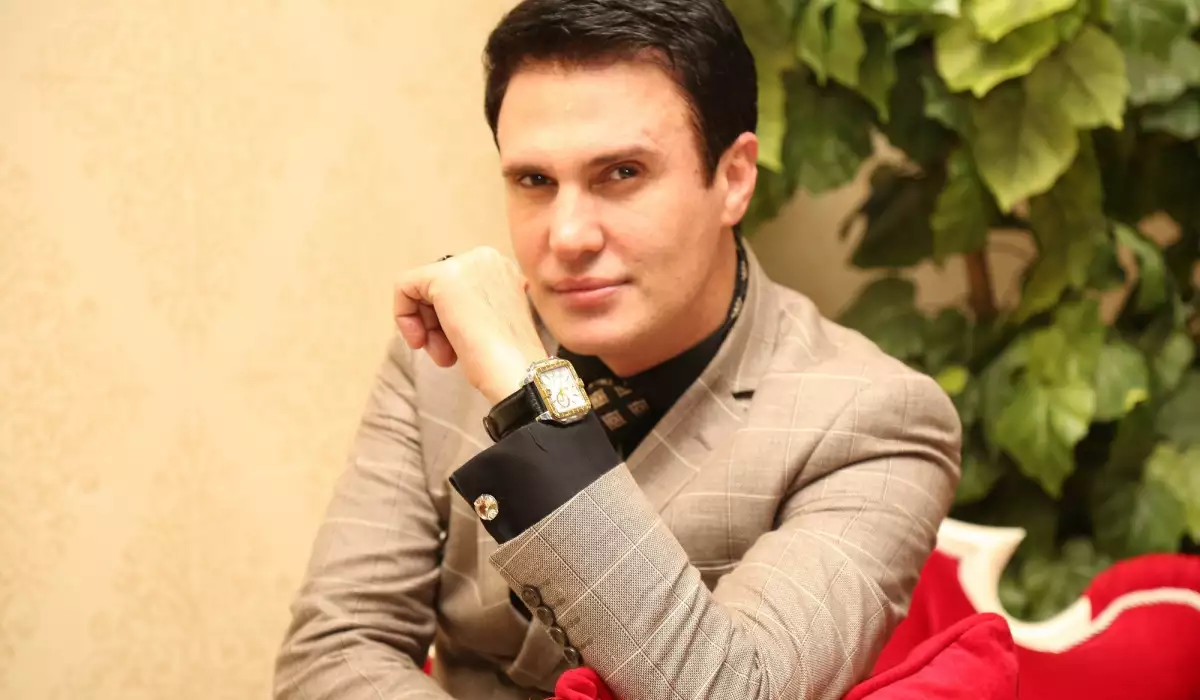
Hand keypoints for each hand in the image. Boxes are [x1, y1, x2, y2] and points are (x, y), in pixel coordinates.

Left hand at [393, 247, 548, 404]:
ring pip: (420, 289)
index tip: (454, 347)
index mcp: (501, 267)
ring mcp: (465, 264)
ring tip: (444, 355)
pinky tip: (420, 341)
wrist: (517, 372)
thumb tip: (448, 307)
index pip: (456, 288)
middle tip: (445, 353)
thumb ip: (472, 304)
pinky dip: (403, 316)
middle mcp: (486, 257)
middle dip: (435, 323)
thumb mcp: (491, 321)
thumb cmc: (507, 359)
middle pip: (437, 286)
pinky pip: (404, 286)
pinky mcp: (442, 277)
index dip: (448, 319)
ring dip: (425, 327)